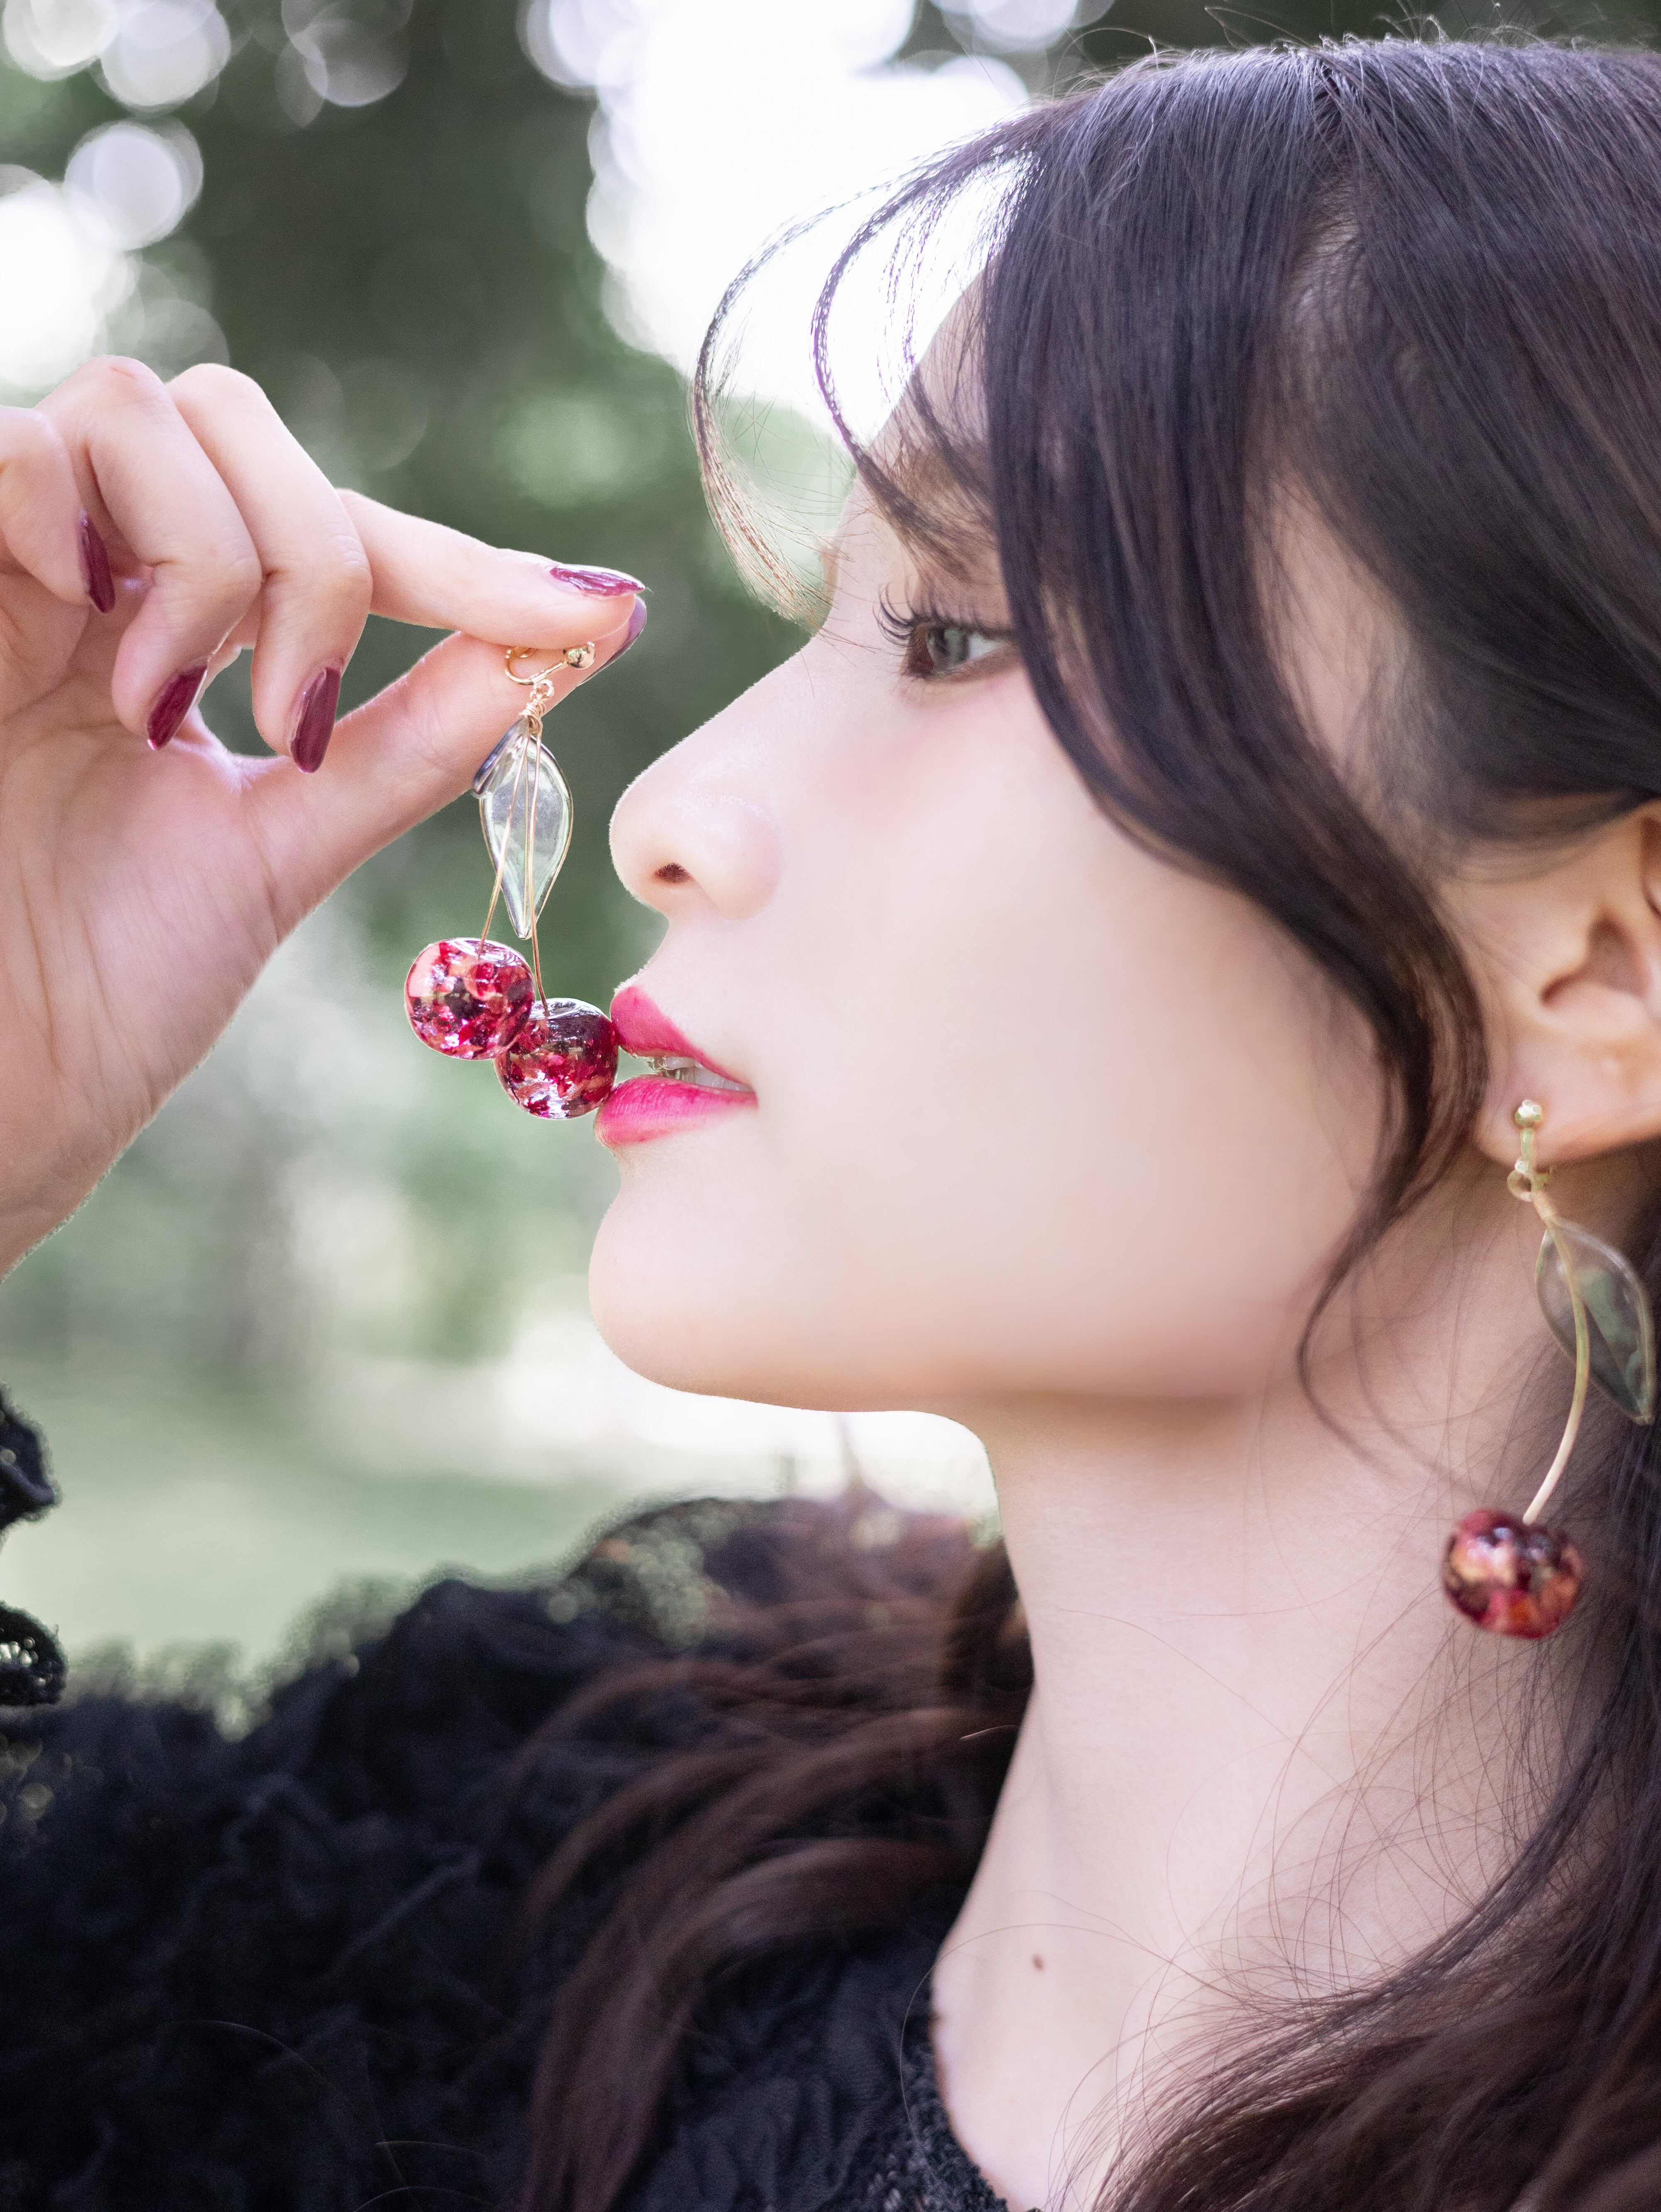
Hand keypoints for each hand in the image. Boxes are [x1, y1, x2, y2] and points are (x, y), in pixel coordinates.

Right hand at [0, 356, 640, 1273]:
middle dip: (313, 553)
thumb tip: (570, 644)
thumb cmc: (102, 979)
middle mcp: (88, 575)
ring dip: (205, 557)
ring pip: (139, 409)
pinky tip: (87, 631)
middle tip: (292, 716)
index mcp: (167, 632)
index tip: (593, 612)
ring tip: (165, 709)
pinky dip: (71, 518)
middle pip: (232, 417)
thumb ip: (412, 742)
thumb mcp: (285, 847)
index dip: (464, 566)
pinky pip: (17, 446)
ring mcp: (5, 566)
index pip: (335, 534)